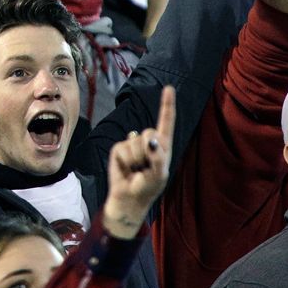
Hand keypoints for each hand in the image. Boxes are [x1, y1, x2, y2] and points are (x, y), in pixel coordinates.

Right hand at [102, 84, 174, 238]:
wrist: (128, 198)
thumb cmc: (148, 188)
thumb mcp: (159, 175)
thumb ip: (158, 157)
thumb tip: (151, 141)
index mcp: (163, 146)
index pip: (166, 122)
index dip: (167, 105)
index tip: (169, 88)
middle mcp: (148, 141)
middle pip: (150, 132)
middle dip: (148, 151)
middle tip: (146, 167)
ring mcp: (132, 144)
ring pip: (136, 142)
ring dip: (137, 160)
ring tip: (137, 170)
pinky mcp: (119, 149)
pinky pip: (123, 149)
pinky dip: (126, 161)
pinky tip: (127, 169)